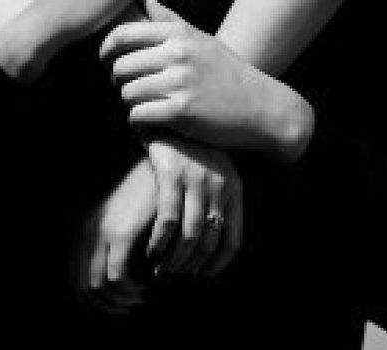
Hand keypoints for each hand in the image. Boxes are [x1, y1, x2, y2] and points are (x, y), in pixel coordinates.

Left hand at [73, 158, 154, 314]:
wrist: (157, 172)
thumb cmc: (145, 200)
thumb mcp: (122, 221)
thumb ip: (112, 246)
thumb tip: (113, 283)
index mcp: (86, 229)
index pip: (77, 279)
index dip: (96, 300)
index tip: (117, 305)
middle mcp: (88, 231)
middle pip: (84, 287)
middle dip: (106, 305)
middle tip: (129, 305)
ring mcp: (102, 232)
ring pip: (99, 286)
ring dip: (119, 299)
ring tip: (139, 297)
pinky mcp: (121, 233)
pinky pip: (117, 276)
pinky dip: (129, 288)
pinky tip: (144, 285)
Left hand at [101, 0, 313, 159]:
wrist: (263, 106)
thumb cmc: (228, 72)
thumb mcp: (201, 39)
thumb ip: (169, 19)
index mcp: (178, 34)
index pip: (123, 35)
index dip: (106, 50)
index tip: (106, 61)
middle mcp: (178, 54)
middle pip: (120, 66)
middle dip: (117, 81)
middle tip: (127, 88)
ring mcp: (180, 82)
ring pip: (127, 93)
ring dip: (130, 103)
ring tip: (143, 105)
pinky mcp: (181, 111)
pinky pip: (138, 116)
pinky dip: (138, 122)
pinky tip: (149, 122)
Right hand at [145, 136, 242, 277]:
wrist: (172, 109)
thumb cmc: (192, 145)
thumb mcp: (216, 169)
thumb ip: (218, 199)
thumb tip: (211, 240)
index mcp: (234, 186)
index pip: (233, 238)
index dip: (218, 263)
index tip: (203, 275)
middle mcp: (219, 185)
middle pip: (209, 241)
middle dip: (192, 265)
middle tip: (177, 276)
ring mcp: (196, 179)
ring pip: (189, 236)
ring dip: (175, 261)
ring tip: (162, 270)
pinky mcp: (171, 174)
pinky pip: (168, 220)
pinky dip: (159, 243)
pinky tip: (152, 253)